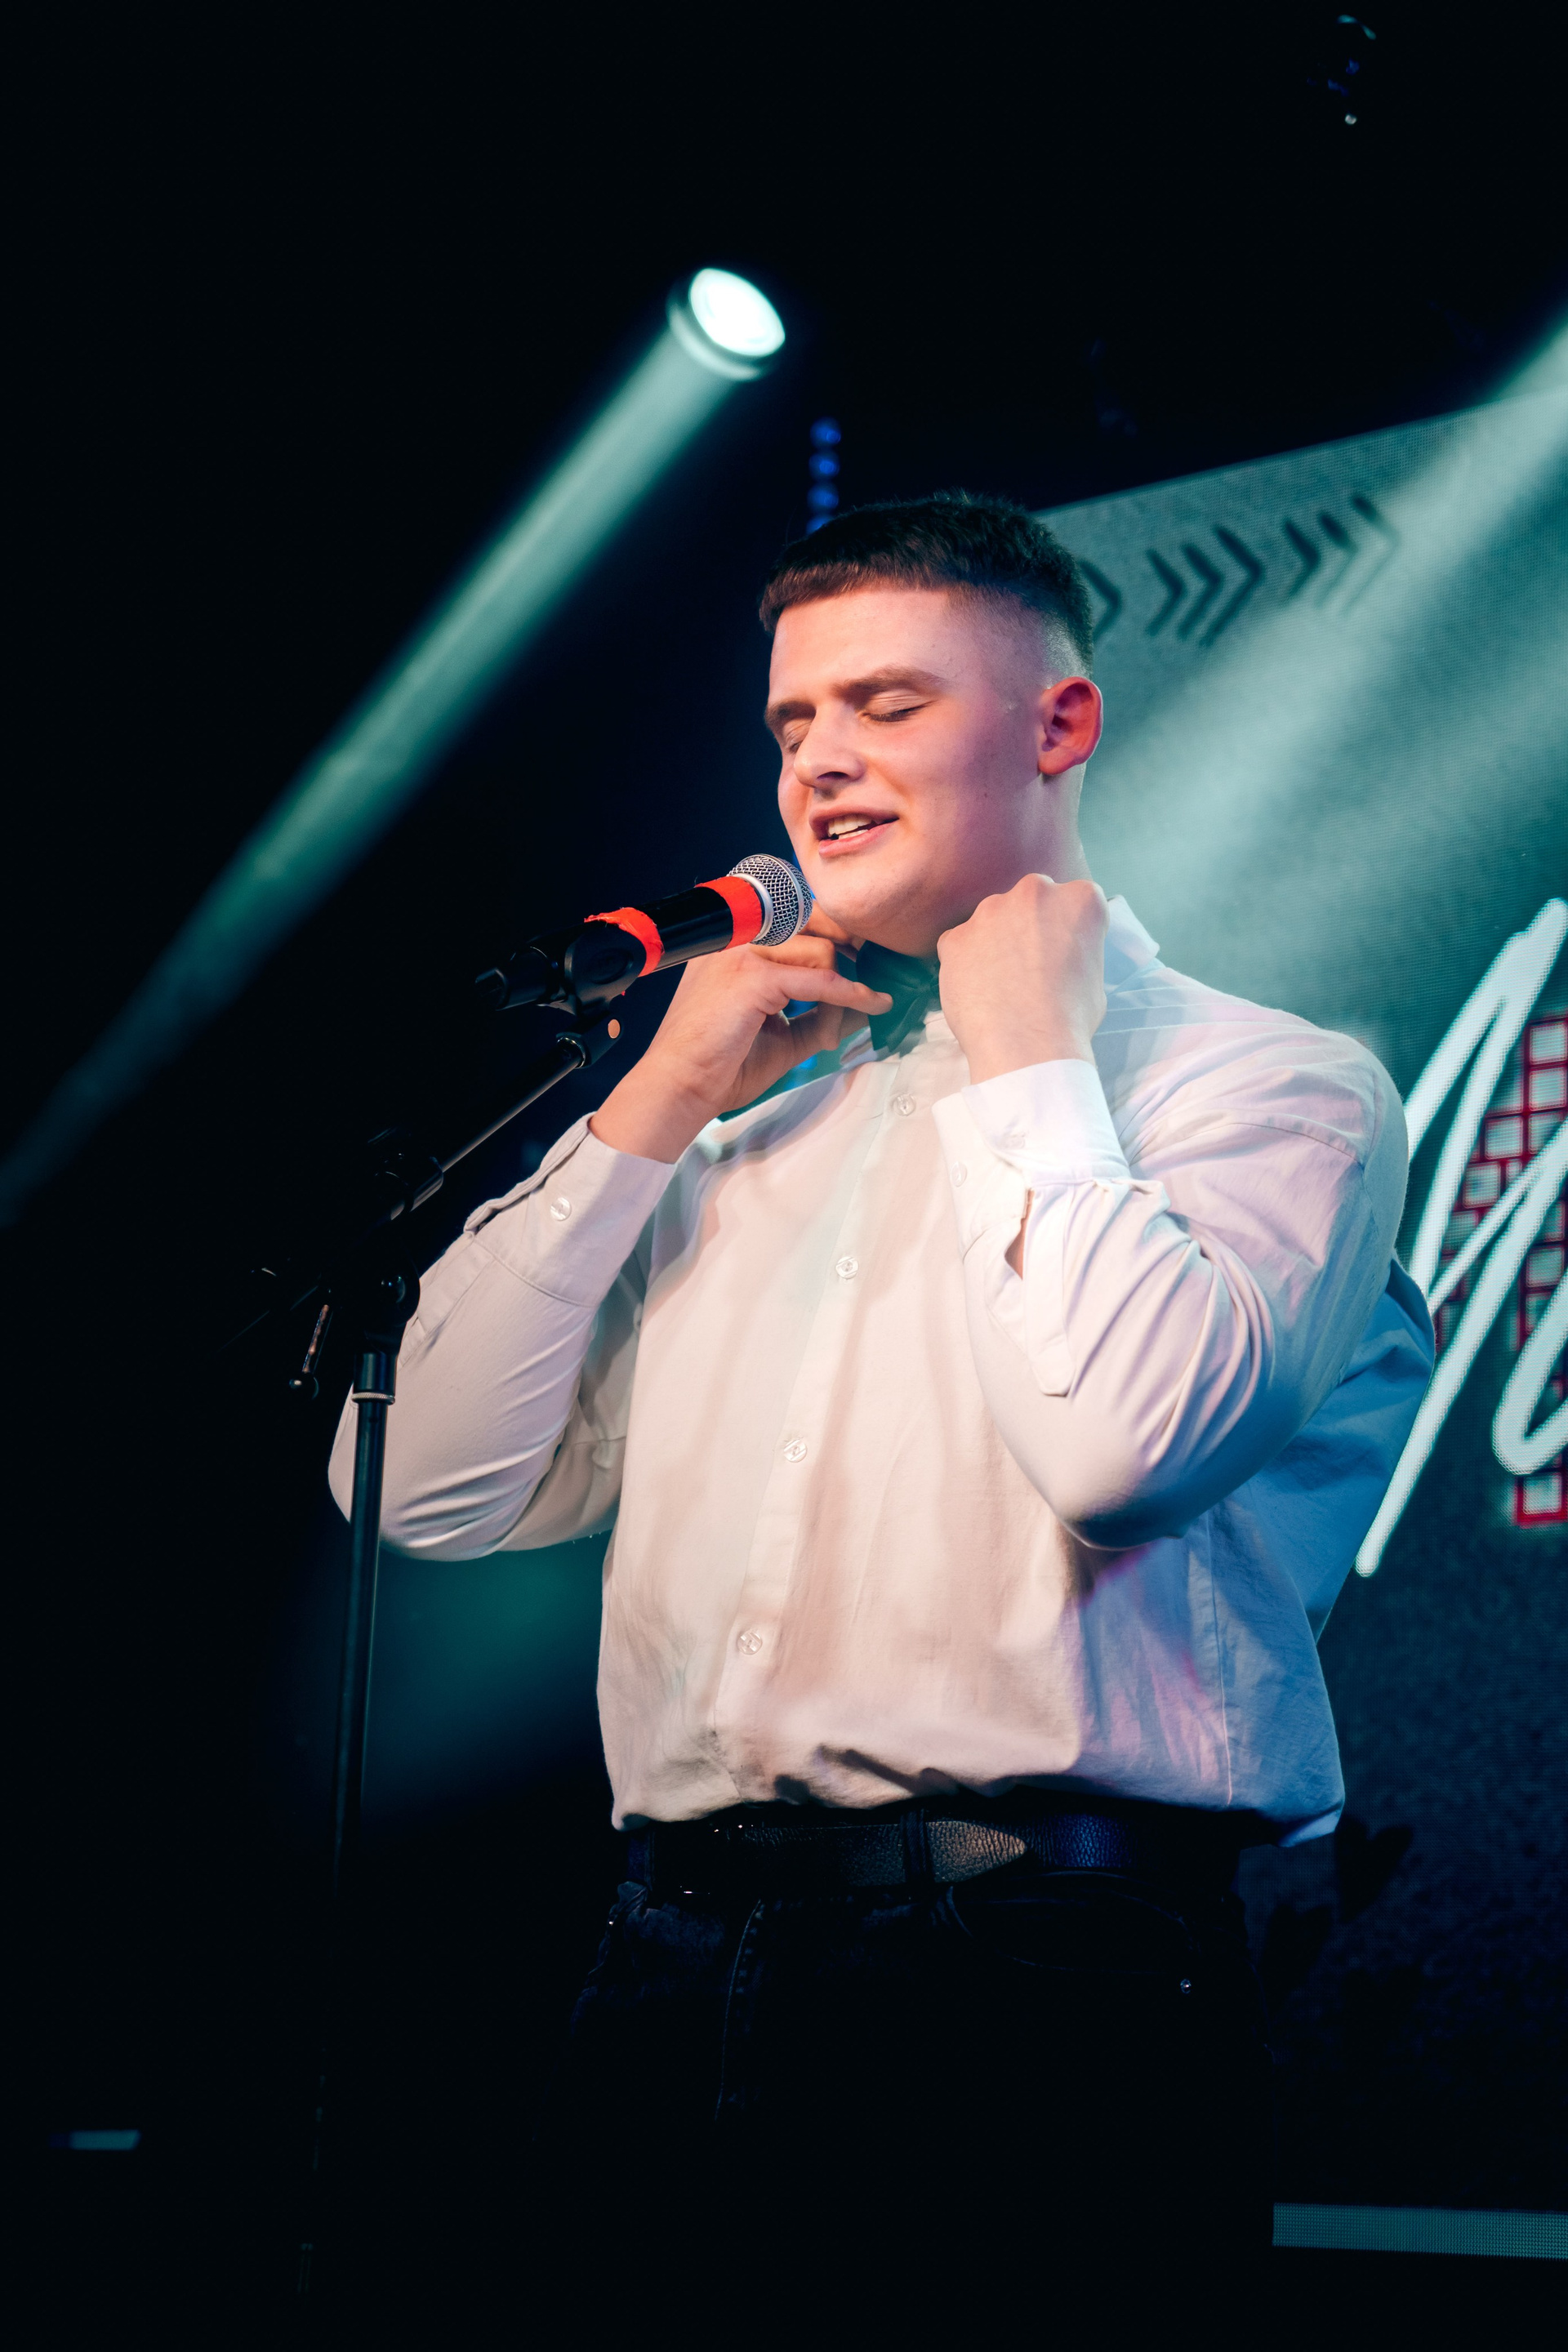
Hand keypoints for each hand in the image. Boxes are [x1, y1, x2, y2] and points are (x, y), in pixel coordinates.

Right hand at [589, 931, 891, 1162]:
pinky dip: (849, 995)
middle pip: (816, 924)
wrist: (680, 1087)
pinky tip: (870, 1005)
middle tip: (871, 984)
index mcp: (736, 945)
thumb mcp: (782, 1034)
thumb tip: (865, 1005)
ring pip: (823, 952)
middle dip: (851, 951)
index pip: (797, 918)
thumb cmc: (719, 1065)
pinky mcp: (753, 977)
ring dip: (841, 995)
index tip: (862, 958)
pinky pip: (820, 979)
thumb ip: (820, 1015)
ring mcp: (743, 953)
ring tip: (829, 1034)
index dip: (835, 934)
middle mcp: (738, 939)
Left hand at [937, 875, 1107, 1083]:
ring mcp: (990, 911)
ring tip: (1002, 984)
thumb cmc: (1070, 1020)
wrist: (1027, 1048)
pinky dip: (965, 962)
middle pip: (1031, 900)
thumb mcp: (1094, 976)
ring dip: (996, 941)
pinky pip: (960, 944)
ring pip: (992, 919)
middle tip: (1030, 965)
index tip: (1062, 954)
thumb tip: (1057, 954)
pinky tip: (978, 991)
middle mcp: (1035, 892)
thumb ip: (1074, 949)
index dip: (1067, 931)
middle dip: (1030, 925)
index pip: (1075, 901)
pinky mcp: (955, 936)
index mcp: (1080, 899)